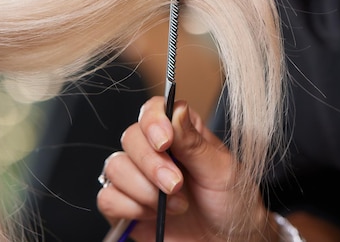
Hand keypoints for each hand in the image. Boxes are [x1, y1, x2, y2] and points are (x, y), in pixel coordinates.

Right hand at [97, 96, 275, 240]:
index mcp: (180, 133)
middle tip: (176, 185)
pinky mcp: (126, 204)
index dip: (153, 121)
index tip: (164, 141)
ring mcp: (138, 177)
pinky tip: (154, 215)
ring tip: (176, 205)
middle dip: (152, 164)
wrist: (226, 240)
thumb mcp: (222, 171)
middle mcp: (155, 150)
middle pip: (131, 137)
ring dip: (144, 190)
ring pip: (115, 167)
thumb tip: (176, 111)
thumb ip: (194, 143)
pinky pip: (107, 197)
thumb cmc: (231, 203)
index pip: (154, 110)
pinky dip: (130, 207)